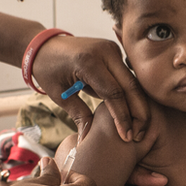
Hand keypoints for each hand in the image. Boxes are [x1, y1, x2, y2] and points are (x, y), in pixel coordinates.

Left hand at [32, 35, 149, 142]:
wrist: (45, 46)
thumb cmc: (49, 70)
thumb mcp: (60, 95)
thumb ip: (79, 115)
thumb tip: (87, 139)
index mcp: (88, 62)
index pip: (114, 93)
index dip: (122, 117)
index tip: (127, 136)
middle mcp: (105, 52)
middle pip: (131, 86)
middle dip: (139, 113)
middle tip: (139, 135)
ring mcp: (112, 50)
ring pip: (133, 82)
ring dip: (138, 105)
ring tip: (139, 128)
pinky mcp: (115, 52)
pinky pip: (127, 77)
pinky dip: (132, 96)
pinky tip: (134, 114)